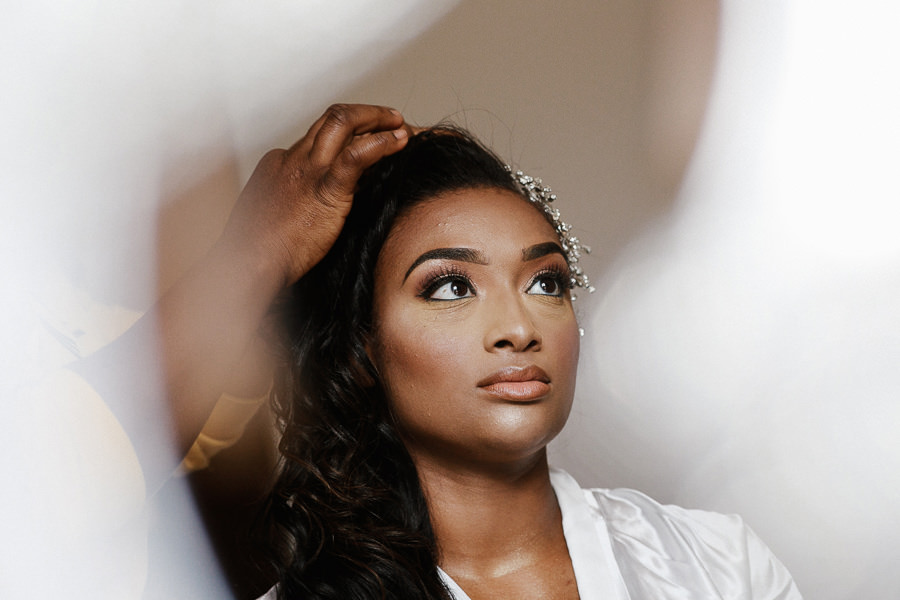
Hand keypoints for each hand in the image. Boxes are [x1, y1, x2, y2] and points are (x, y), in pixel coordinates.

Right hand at [220, 104, 410, 287]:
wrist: (248, 262)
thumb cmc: (259, 251)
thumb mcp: (275, 216)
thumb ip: (295, 203)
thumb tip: (317, 206)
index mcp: (279, 164)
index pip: (318, 137)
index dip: (348, 136)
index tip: (367, 141)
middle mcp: (292, 158)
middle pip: (331, 119)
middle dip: (364, 113)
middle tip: (389, 119)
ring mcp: (308, 170)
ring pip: (343, 122)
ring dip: (375, 118)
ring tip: (398, 124)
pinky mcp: (325, 188)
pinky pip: (357, 155)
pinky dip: (381, 142)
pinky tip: (398, 142)